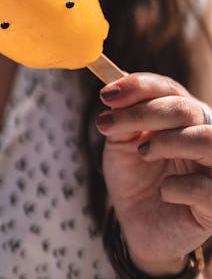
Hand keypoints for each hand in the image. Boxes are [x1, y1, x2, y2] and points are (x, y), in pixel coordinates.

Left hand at [96, 72, 211, 274]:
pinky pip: (204, 187)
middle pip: (187, 108)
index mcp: (185, 116)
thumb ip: (122, 117)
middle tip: (112, 129)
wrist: (137, 222)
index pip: (170, 88)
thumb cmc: (134, 177)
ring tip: (144, 153)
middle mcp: (206, 135)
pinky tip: (164, 192)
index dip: (139, 86)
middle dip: (144, 114)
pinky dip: (175, 188)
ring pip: (206, 139)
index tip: (107, 96)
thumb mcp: (120, 142)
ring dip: (168, 142)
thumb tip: (115, 96)